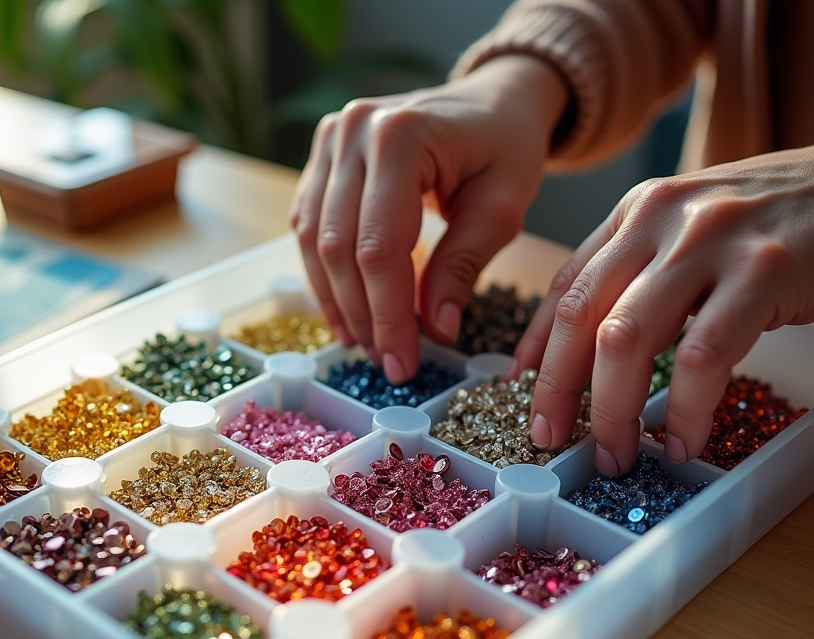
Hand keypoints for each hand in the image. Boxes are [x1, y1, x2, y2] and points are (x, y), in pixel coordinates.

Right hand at [289, 55, 567, 382]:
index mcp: (401, 137)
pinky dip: (325, 273)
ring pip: (314, 241)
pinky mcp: (320, 155)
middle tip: (387, 363)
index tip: (404, 363)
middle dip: (364, 314)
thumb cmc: (506, 147)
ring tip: (365, 343)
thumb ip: (463, 266)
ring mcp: (329, 139)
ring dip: (337, 300)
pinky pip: (308, 224)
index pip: (381, 246)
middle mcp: (352, 131)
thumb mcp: (502, 209)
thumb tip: (436, 329)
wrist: (492, 99)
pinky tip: (347, 310)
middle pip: (340, 247)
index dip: (389, 313)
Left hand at [516, 140, 813, 474]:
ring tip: (617, 455)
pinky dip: (684, 409)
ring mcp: (711, 241)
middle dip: (559, 389)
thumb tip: (588, 352)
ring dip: (612, 410)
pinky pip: (703, 356)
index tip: (521, 395)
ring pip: (628, 339)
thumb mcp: (691, 232)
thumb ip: (640, 276)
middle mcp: (661, 217)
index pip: (566, 286)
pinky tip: (682, 441)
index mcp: (637, 212)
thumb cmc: (777, 224)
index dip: (537, 348)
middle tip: (554, 439)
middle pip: (583, 316)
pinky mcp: (765, 271)